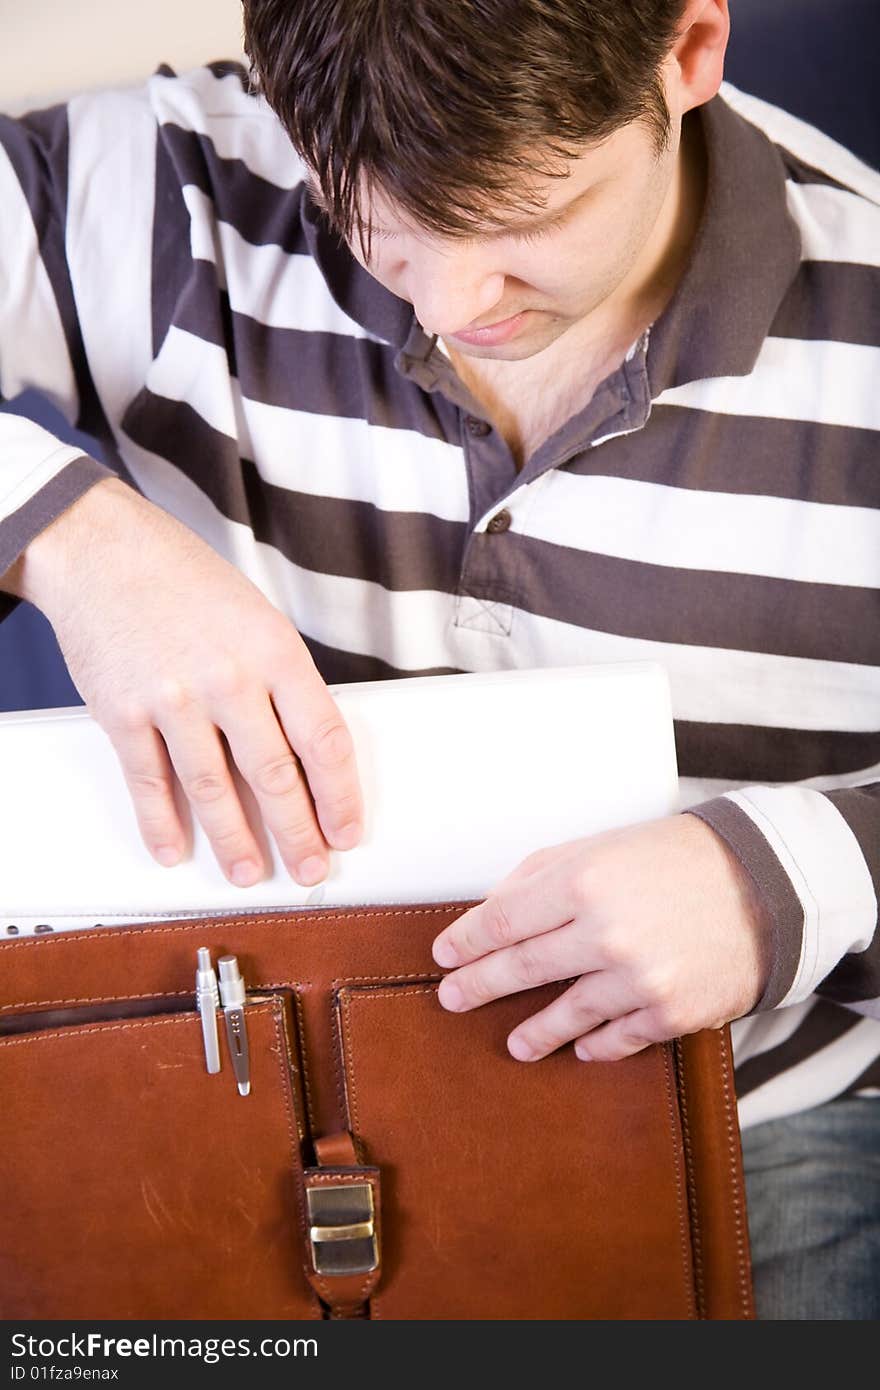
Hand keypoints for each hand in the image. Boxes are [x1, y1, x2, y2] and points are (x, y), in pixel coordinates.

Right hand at [19, 478, 362, 886]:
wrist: (104, 550)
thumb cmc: (187, 581)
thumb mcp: (258, 620)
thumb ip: (282, 684)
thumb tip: (304, 755)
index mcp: (275, 652)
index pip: (323, 740)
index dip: (339, 796)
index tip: (345, 829)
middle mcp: (229, 678)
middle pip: (274, 776)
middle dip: (297, 833)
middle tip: (309, 867)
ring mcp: (173, 699)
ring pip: (213, 789)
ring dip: (234, 840)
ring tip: (248, 871)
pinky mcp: (123, 714)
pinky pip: (149, 782)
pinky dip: (161, 823)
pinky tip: (174, 849)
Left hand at [431, 814, 771, 1061]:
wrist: (767, 885)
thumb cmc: (677, 857)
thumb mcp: (601, 845)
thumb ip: (543, 875)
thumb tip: (494, 910)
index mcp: (582, 882)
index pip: (502, 921)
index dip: (466, 941)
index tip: (445, 954)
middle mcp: (605, 934)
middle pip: (521, 969)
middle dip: (478, 986)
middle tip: (452, 998)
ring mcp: (638, 980)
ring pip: (566, 1016)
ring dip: (534, 1033)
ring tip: (515, 1044)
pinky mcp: (670, 1013)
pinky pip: (617, 1039)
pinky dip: (595, 1046)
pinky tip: (581, 1049)